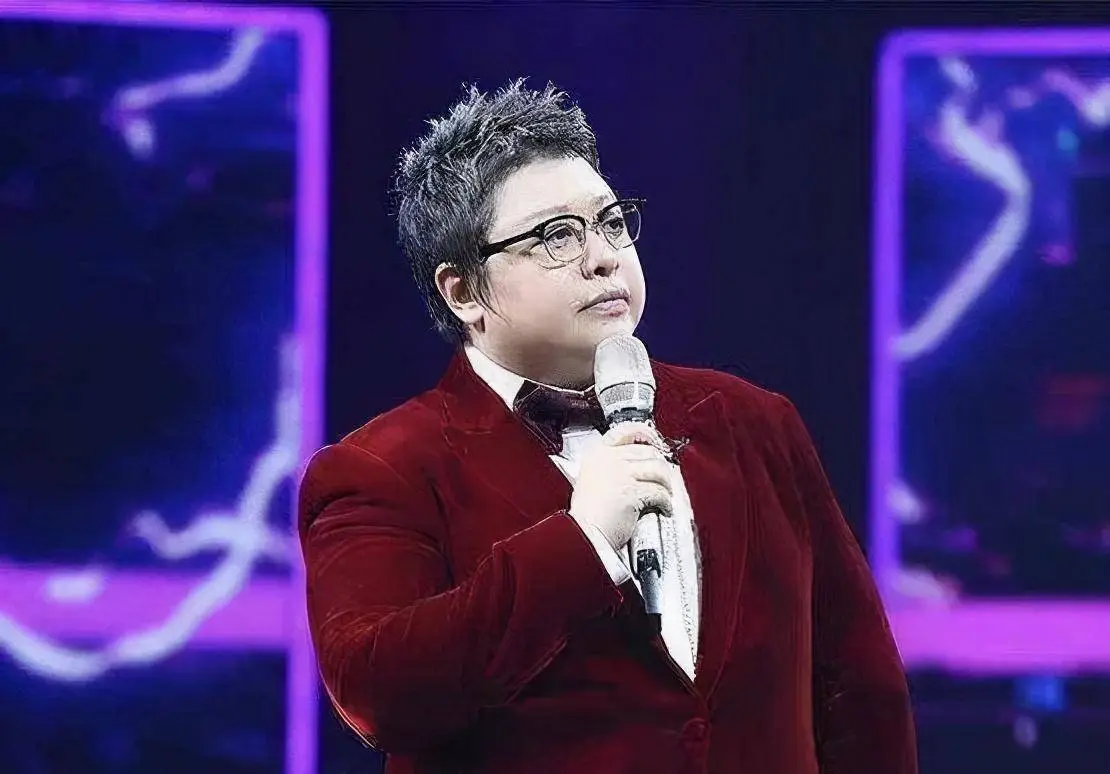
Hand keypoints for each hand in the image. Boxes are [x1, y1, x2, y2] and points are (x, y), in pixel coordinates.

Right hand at [569, 422, 672, 550]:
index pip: (625, 431)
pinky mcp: (633, 491)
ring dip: (667, 482)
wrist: (584, 534)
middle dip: (661, 465)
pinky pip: (659, 492)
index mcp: (597, 454)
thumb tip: (635, 469)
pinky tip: (664, 508)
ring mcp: (622, 474)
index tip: (655, 441)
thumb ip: (609, 469)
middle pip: (648, 451)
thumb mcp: (591, 481)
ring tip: (667, 493)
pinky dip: (665, 502)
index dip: (645, 433)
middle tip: (665, 477)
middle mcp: (609, 459)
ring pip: (657, 469)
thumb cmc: (586, 515)